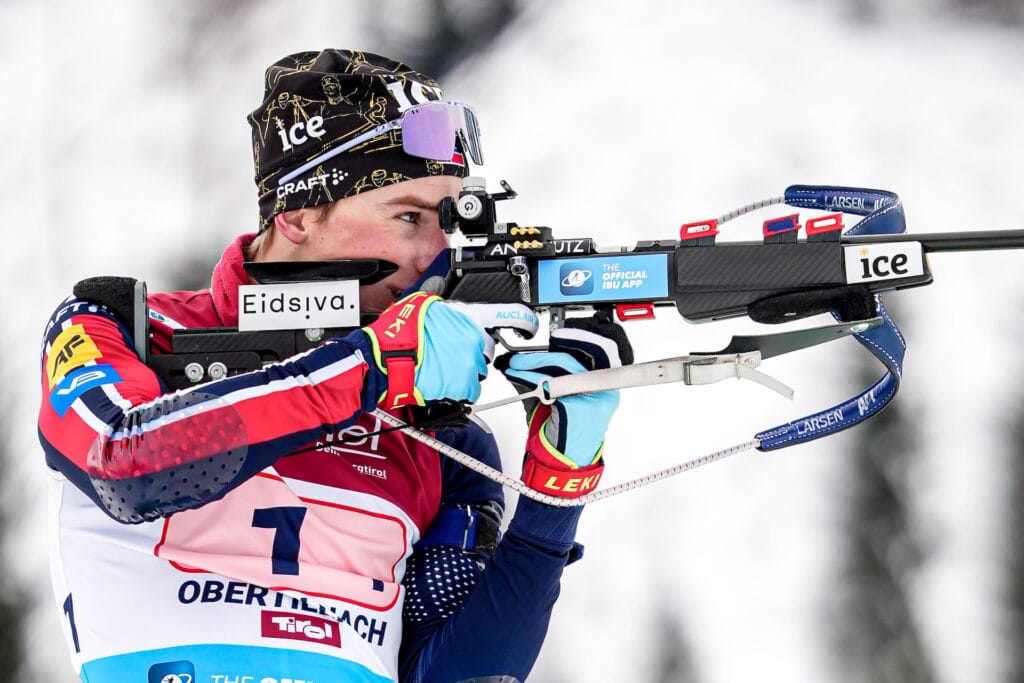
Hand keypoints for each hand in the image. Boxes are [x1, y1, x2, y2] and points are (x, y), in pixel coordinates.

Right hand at [363, 293, 537, 408]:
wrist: (387, 360)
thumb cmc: (399, 333)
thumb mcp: (422, 303)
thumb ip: (444, 303)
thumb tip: (446, 300)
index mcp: (468, 316)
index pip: (509, 315)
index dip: (525, 320)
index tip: (531, 325)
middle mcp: (474, 339)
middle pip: (487, 348)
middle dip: (473, 351)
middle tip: (448, 351)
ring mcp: (470, 364)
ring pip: (476, 370)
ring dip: (463, 370)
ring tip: (438, 366)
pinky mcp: (463, 386)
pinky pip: (467, 389)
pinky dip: (456, 387)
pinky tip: (438, 379)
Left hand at [500, 315, 632, 496]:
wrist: (566, 464)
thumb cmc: (563, 431)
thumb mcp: (557, 397)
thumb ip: (547, 375)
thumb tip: (520, 359)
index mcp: (604, 383)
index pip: (600, 348)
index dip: (580, 338)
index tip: (559, 336)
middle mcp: (605, 389)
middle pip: (579, 355)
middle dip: (548, 353)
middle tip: (524, 356)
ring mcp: (595, 398)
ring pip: (565, 367)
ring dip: (535, 364)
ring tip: (515, 367)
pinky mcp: (580, 408)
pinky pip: (554, 385)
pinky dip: (532, 379)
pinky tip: (519, 377)